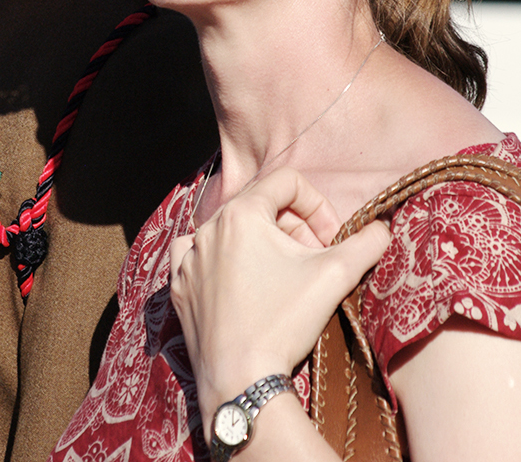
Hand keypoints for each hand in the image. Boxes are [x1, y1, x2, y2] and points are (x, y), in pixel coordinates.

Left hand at [170, 167, 389, 437]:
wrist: (240, 379)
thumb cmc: (284, 321)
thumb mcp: (334, 277)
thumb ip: (365, 245)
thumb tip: (383, 228)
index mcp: (242, 213)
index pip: (287, 182)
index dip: (317, 206)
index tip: (330, 241)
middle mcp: (209, 226)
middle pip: (261, 206)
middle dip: (294, 228)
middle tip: (313, 261)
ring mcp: (189, 257)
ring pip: (232, 231)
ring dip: (261, 244)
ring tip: (281, 275)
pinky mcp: (179, 285)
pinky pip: (199, 257)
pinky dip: (221, 261)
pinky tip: (239, 281)